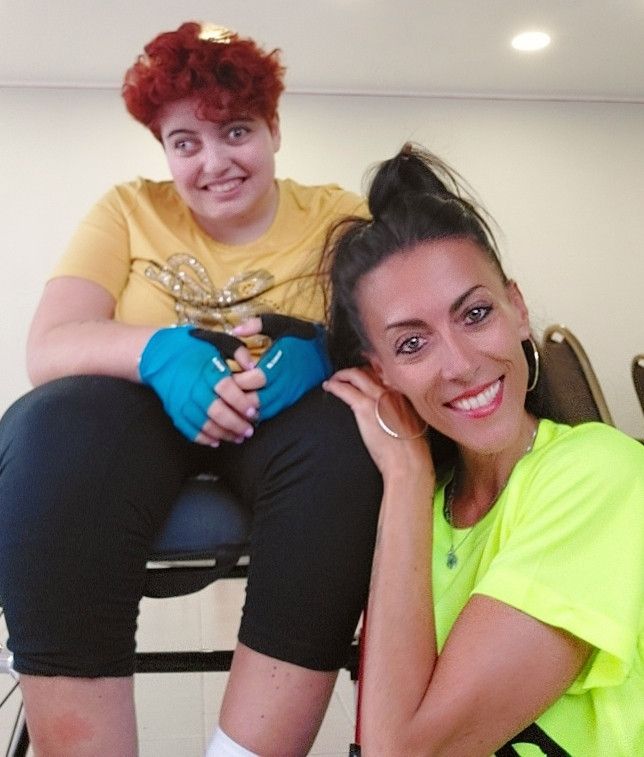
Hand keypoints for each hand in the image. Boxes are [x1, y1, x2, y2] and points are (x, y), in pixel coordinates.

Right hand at [139, 325, 259, 444]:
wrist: (157, 353)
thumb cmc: (191, 347)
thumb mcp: (216, 341)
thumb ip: (238, 351)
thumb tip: (253, 367)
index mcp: (206, 370)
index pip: (227, 390)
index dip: (241, 403)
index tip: (253, 411)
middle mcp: (193, 388)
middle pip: (217, 412)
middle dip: (236, 424)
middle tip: (249, 430)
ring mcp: (182, 401)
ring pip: (205, 424)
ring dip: (223, 434)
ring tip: (238, 438)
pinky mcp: (174, 410)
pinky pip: (189, 429)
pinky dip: (204, 438)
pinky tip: (217, 441)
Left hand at [234, 314, 332, 421]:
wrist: (329, 351)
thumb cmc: (301, 336)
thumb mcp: (281, 323)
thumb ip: (256, 325)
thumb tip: (236, 330)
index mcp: (279, 363)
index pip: (254, 379)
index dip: (237, 381)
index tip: (225, 376)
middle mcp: (285, 383)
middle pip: (256, 400)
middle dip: (237, 399)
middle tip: (223, 394)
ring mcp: (290, 395)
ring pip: (263, 411)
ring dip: (246, 410)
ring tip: (232, 403)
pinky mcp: (292, 402)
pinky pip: (272, 413)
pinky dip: (257, 413)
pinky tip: (246, 408)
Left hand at [323, 368, 431, 477]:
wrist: (408, 462)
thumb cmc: (412, 450)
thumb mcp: (413, 423)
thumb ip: (401, 412)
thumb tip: (393, 413)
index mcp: (404, 394)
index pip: (384, 373)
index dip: (371, 370)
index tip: (364, 372)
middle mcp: (391, 390)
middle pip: (370, 371)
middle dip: (355, 371)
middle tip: (346, 376)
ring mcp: (378, 396)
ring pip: (356, 375)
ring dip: (342, 375)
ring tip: (334, 380)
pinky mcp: (365, 407)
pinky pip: (345, 389)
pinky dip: (334, 385)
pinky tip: (328, 387)